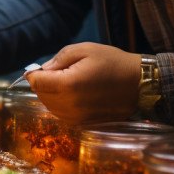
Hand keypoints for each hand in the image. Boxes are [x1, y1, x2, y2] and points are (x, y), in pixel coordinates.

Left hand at [27, 42, 141, 124]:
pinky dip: (62, 103)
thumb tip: (42, 70)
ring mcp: (77, 118)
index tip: (39, 68)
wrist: (139, 85)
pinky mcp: (84, 123)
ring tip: (70, 81)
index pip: (36, 83)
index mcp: (68, 85)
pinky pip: (62, 114)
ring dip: (52, 94)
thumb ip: (59, 59)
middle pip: (41, 95)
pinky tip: (75, 93)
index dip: (34, 74)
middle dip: (44, 83)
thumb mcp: (85, 49)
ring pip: (50, 106)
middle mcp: (70, 106)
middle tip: (59, 71)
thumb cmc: (113, 63)